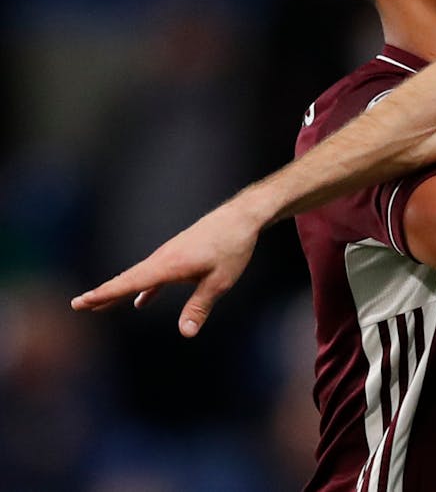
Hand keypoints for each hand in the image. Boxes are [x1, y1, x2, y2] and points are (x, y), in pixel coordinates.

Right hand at [70, 196, 264, 337]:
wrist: (242, 217)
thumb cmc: (233, 247)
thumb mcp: (220, 281)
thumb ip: (200, 307)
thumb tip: (185, 333)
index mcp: (169, 264)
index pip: (130, 283)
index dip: (105, 294)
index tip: (80, 302)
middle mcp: (163, 258)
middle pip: (128, 279)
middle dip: (103, 293)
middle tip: (77, 305)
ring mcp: (170, 254)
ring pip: (140, 276)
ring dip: (120, 290)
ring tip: (99, 304)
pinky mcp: (179, 254)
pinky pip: (156, 274)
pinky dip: (145, 288)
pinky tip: (140, 302)